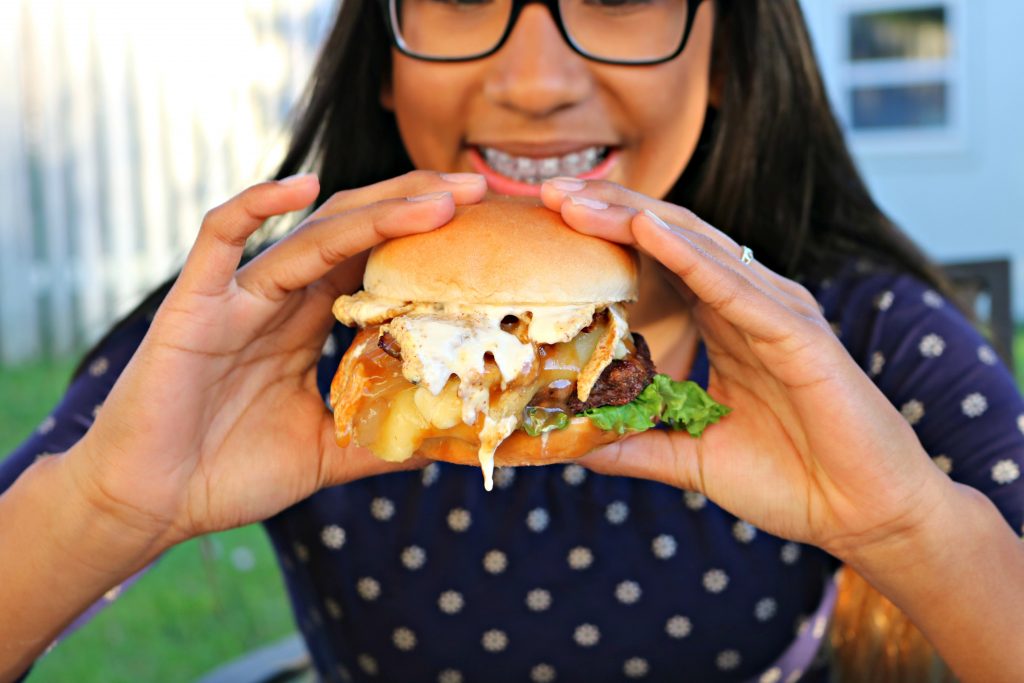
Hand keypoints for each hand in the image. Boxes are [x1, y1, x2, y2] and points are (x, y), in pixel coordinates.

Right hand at [66, 171, 486, 548]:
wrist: (151, 503)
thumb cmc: (228, 473)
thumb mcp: (325, 454)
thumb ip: (379, 439)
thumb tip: (442, 439)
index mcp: (308, 326)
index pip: (376, 264)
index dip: (427, 242)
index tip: (485, 228)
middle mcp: (280, 300)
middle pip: (356, 232)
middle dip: (417, 205)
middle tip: (478, 188)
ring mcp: (238, 299)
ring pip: (312, 234)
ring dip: (376, 212)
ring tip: (438, 198)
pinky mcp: (194, 306)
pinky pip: (219, 240)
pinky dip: (256, 208)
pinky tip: (303, 186)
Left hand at [540, 179, 952, 560]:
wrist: (864, 517)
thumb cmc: (791, 480)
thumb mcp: (692, 459)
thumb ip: (636, 444)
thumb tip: (574, 445)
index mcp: (726, 323)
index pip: (658, 262)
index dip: (605, 236)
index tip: (547, 221)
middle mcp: (750, 305)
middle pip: (670, 238)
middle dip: (607, 211)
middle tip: (548, 192)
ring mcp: (777, 314)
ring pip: (697, 248)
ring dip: (633, 219)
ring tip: (577, 200)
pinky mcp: (800, 337)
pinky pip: (737, 289)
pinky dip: (690, 257)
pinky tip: (646, 231)